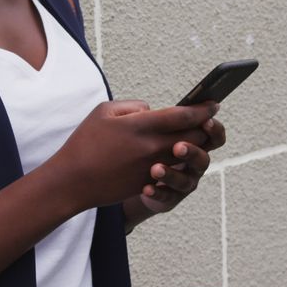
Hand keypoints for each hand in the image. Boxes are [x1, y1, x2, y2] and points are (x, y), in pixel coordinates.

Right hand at [49, 100, 216, 212]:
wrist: (73, 181)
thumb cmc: (85, 142)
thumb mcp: (104, 112)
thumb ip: (134, 106)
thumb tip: (152, 110)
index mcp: (142, 126)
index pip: (184, 115)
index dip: (203, 108)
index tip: (214, 103)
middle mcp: (152, 147)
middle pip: (193, 136)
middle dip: (204, 126)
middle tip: (209, 118)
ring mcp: (152, 168)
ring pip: (187, 155)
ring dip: (195, 145)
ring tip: (198, 135)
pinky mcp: (148, 183)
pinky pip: (173, 170)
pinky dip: (179, 160)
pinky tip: (178, 153)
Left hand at [137, 109, 225, 214]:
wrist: (137, 178)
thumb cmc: (148, 147)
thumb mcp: (151, 129)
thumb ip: (151, 118)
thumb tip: (145, 110)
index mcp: (195, 143)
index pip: (213, 136)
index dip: (214, 129)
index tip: (206, 120)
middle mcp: (195, 164)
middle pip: (203, 159)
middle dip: (192, 152)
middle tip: (177, 147)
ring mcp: (184, 183)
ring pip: (185, 181)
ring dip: (171, 174)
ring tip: (155, 169)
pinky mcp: (170, 199)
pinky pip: (166, 198)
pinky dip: (157, 193)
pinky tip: (146, 188)